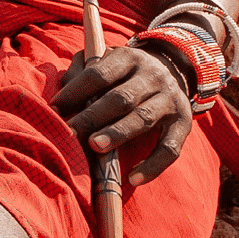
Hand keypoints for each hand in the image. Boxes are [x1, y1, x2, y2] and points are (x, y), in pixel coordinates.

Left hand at [53, 44, 191, 186]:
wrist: (174, 70)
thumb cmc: (125, 74)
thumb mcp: (107, 63)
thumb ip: (82, 74)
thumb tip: (59, 100)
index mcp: (128, 59)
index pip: (98, 74)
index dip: (75, 92)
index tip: (54, 109)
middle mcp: (152, 76)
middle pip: (120, 98)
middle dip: (93, 117)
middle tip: (71, 134)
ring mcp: (170, 99)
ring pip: (142, 118)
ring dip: (117, 134)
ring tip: (94, 147)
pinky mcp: (184, 123)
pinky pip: (170, 148)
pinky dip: (153, 165)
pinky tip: (133, 179)